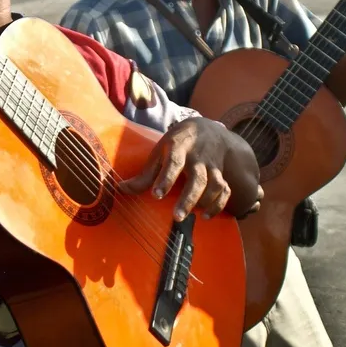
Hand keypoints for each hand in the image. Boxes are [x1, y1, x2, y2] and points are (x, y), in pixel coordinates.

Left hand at [118, 117, 260, 221]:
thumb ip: (144, 174)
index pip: (174, 163)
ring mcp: (212, 165)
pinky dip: (219, 204)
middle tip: (176, 217)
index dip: (165, 179)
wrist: (206, 129)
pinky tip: (206, 215)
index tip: (156, 195)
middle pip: (198, 178)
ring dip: (204, 202)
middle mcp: (198, 156)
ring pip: (214, 185)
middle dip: (188, 198)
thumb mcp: (159, 152)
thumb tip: (121, 189)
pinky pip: (225, 190)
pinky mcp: (221, 174)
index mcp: (178, 147)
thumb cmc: (176, 144)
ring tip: (192, 216)